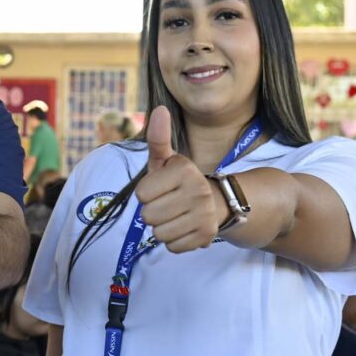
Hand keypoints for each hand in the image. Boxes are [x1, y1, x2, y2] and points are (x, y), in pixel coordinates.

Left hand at [134, 106, 225, 253]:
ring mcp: (204, 215)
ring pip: (158, 234)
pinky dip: (174, 241)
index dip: (146, 193)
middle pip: (148, 216)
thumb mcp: (166, 160)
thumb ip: (158, 138)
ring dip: (162, 228)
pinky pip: (172, 247)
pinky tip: (184, 227)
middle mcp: (198, 191)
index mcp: (184, 170)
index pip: (141, 195)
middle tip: (167, 204)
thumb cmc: (179, 181)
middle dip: (152, 212)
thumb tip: (159, 109)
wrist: (214, 202)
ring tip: (175, 216)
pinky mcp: (207, 236)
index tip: (160, 188)